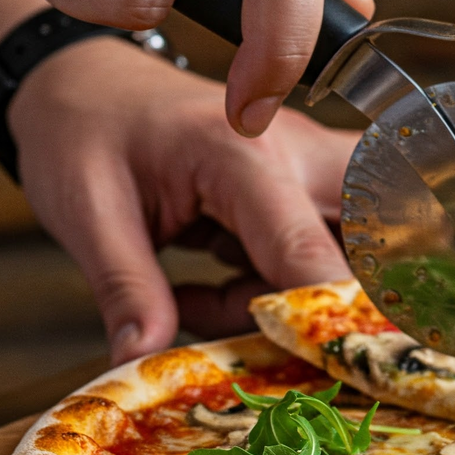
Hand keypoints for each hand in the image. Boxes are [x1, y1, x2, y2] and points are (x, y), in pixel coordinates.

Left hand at [7, 35, 358, 364]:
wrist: (87, 84)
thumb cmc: (85, 129)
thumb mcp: (88, 212)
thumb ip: (126, 286)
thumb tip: (141, 358)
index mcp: (243, 153)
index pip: (304, 249)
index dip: (315, 317)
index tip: (313, 370)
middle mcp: (299, 153)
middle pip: (369, 240)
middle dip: (340, 300)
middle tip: (281, 329)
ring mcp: (311, 167)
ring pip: (353, 252)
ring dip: (298, 293)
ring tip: (219, 295)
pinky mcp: (309, 185)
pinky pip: (325, 251)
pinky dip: (279, 283)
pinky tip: (222, 279)